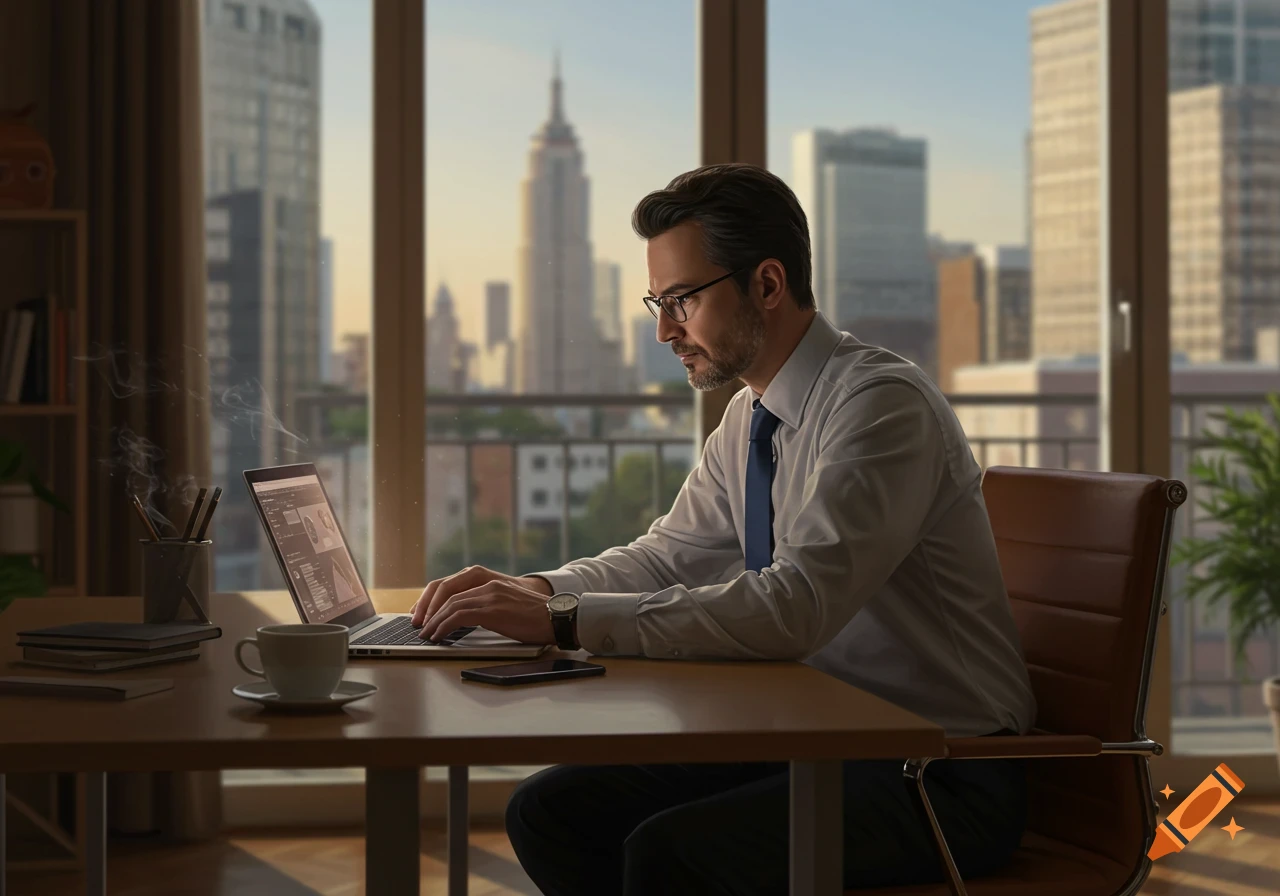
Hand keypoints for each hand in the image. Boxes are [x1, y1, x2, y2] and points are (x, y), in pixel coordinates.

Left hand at [411, 566, 552, 637]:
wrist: (557, 617)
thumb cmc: (534, 616)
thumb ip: (486, 604)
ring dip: (433, 621)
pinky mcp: (493, 609)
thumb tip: (461, 619)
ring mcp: (490, 595)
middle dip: (426, 608)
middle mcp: (487, 583)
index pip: (450, 584)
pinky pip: (459, 616)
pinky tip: (439, 636)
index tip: (421, 613)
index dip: (431, 598)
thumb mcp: (506, 603)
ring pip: (450, 604)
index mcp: (488, 580)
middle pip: (445, 590)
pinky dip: (444, 626)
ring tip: (426, 634)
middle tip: (417, 624)